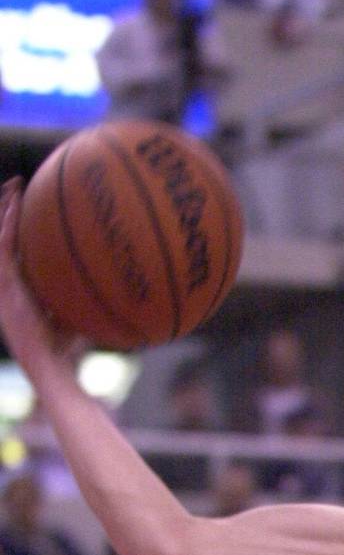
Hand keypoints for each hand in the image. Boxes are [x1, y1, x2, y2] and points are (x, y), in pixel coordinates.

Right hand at [0, 178, 78, 379]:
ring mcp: (5, 286)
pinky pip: (3, 250)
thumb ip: (90, 296)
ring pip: (0, 239)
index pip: (22, 248)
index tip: (37, 203)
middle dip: (11, 210)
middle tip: (20, 186)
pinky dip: (7, 228)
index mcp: (25, 285)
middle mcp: (12, 282)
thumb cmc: (69, 351)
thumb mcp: (82, 314)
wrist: (51, 369)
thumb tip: (121, 282)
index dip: (25, 225)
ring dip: (5, 212)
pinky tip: (16, 208)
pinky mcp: (3, 290)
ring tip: (15, 188)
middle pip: (7, 238)